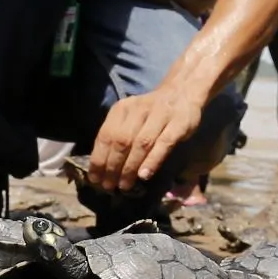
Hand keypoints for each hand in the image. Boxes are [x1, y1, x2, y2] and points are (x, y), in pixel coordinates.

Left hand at [86, 76, 213, 194]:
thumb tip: (101, 167)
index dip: (99, 160)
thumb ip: (116, 135)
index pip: (105, 136)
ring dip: (130, 167)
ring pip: (141, 144)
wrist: (182, 92)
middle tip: (110, 186)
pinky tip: (144, 175)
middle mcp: (138, 110)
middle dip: (113, 167)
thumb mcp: (129, 117)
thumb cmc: (151, 112)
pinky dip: (152, 161)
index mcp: (122, 109)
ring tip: (125, 185)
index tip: (95, 179)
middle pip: (121, 141)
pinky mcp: (178, 124)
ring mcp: (159, 116)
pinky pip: (163, 144)